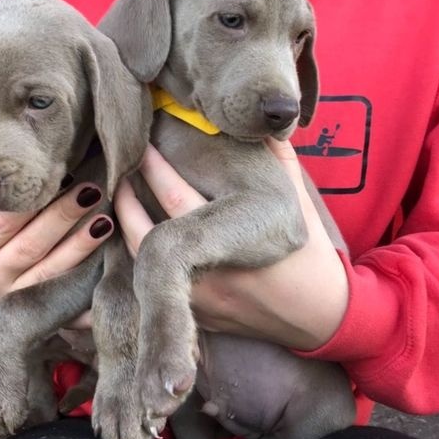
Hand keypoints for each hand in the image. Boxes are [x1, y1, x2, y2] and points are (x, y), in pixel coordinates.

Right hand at [0, 182, 113, 327]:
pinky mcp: (34, 306)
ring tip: (103, 219)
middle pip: (28, 244)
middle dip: (61, 216)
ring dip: (79, 242)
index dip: (27, 201)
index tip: (53, 176)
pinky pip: (62, 284)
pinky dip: (83, 263)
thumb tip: (31, 161)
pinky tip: (100, 242)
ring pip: (49, 267)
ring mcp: (12, 293)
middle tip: (90, 189)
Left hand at [114, 141, 348, 350]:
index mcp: (232, 236)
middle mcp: (208, 269)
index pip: (176, 194)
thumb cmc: (309, 254)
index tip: (142, 143)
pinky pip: (155, 282)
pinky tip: (133, 229)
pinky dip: (141, 253)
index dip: (154, 166)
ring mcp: (197, 296)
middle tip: (120, 163)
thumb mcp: (298, 203)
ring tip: (119, 193)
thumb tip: (264, 123)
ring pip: (143, 257)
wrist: (319, 316)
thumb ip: (280, 160)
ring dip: (126, 222)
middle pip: (149, 226)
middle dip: (130, 190)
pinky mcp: (195, 314)